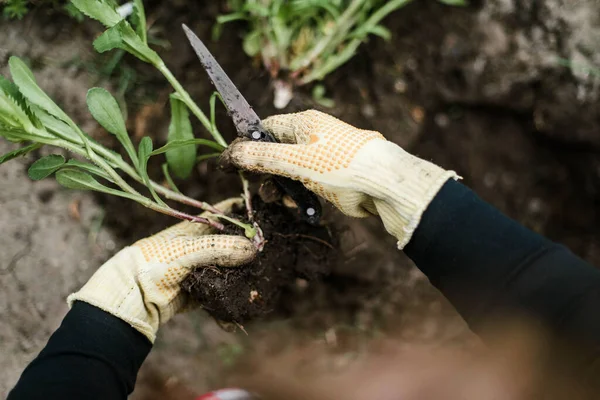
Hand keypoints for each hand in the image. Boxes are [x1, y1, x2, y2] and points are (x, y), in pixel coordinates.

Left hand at [67, 198, 255, 342]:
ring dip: (244, 277)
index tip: (267, 216)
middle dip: (250, 249)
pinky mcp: (201, 292)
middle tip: (272, 253)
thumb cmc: (155, 263)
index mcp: (197, 227)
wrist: (132, 298)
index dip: (245, 212)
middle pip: (233, 243)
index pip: (226, 213)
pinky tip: (239, 312)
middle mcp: (202, 246)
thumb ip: (220, 247)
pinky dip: (230, 303)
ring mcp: (202, 269)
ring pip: (231, 269)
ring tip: (262, 283)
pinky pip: (222, 294)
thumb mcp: (188, 251)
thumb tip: (253, 249)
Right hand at [227, 110, 457, 247]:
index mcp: (303, 123)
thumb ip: (263, 158)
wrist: (381, 186)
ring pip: (285, 171)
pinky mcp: (326, 177)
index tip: (230, 163)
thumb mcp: (297, 161)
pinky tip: (296, 204)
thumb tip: (231, 153)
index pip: (264, 128)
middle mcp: (310, 137)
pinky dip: (295, 194)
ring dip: (277, 186)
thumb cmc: (341, 165)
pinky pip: (301, 183)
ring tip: (277, 198)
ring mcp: (319, 157)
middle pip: (273, 151)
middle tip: (253, 186)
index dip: (246, 145)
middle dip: (262, 171)